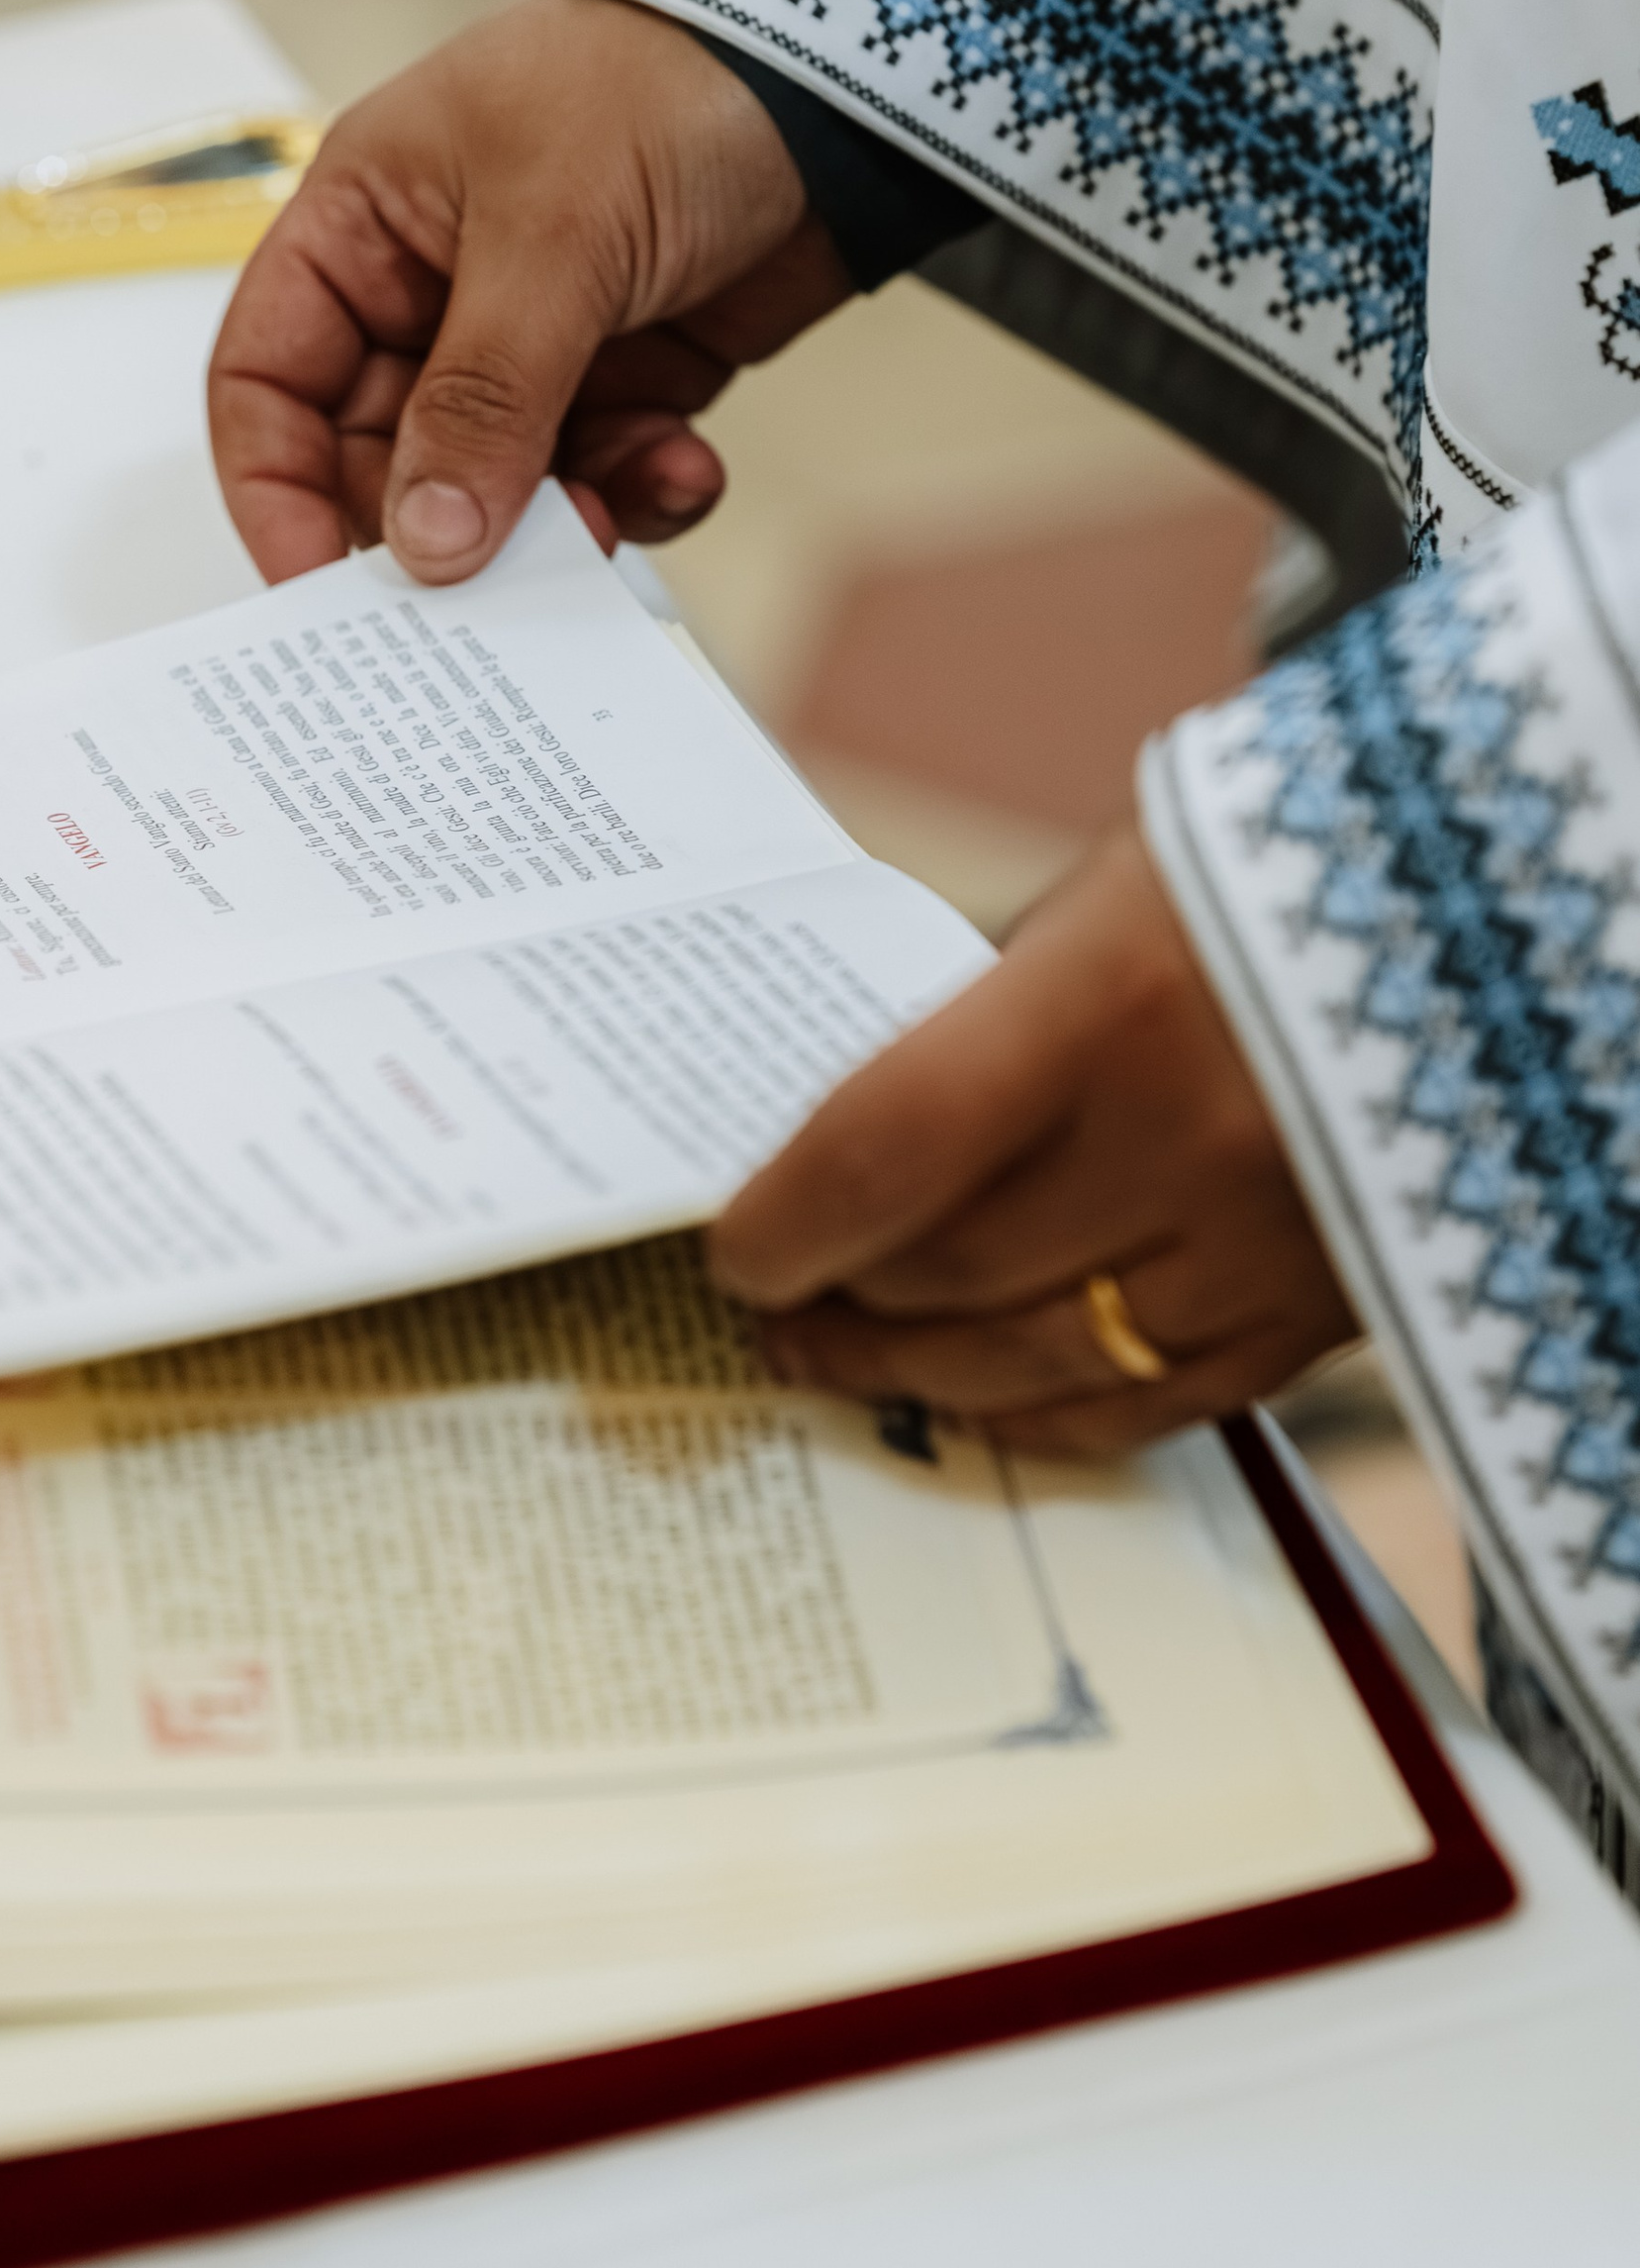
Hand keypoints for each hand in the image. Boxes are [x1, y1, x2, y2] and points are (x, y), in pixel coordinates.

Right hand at [206, 0, 851, 583]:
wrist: (839, 64)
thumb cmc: (663, 81)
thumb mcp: (550, 236)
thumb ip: (481, 400)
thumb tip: (428, 546)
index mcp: (362, 226)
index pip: (266, 380)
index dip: (275, 489)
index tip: (316, 589)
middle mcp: (432, 289)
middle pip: (378, 458)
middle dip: (435, 525)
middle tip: (487, 589)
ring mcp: (534, 338)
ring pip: (498, 486)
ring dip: (555, 522)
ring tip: (610, 522)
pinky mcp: (631, 374)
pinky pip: (606, 473)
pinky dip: (642, 491)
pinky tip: (687, 466)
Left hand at [709, 819, 1356, 1455]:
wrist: (1533, 901)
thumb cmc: (1301, 856)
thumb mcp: (1128, 882)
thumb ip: (1001, 1004)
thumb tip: (868, 1127)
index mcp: (1122, 997)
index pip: (890, 1149)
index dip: (786, 1221)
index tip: (733, 1249)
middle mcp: (1196, 1140)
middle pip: (947, 1272)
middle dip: (835, 1301)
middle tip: (771, 1304)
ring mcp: (1274, 1245)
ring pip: (1036, 1362)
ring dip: (915, 1374)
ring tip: (838, 1357)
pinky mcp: (1333, 1311)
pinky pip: (1154, 1402)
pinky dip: (1047, 1412)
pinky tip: (978, 1395)